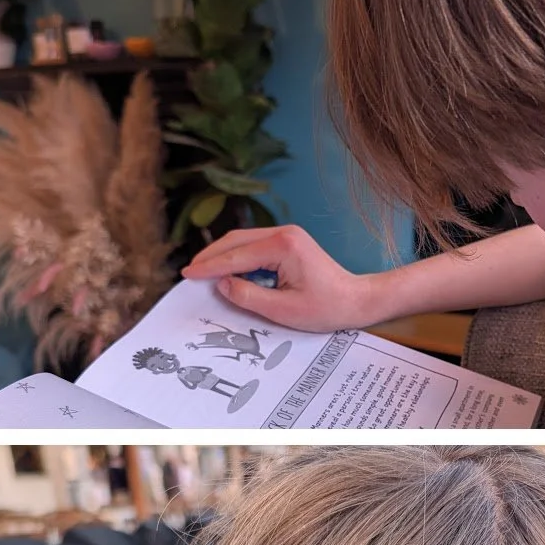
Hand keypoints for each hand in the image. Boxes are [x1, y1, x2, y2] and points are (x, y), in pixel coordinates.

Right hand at [183, 223, 383, 330]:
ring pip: (242, 240)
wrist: (357, 300)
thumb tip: (222, 284)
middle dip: (211, 256)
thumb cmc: (327, 307)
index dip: (209, 267)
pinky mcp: (287, 241)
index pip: (236, 256)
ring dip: (222, 255)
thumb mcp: (283, 310)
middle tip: (190, 272)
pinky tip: (226, 269)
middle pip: (235, 240)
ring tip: (202, 271)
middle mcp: (283, 233)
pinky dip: (236, 256)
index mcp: (283, 246)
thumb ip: (249, 296)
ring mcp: (286, 235)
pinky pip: (253, 245)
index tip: (188, 274)